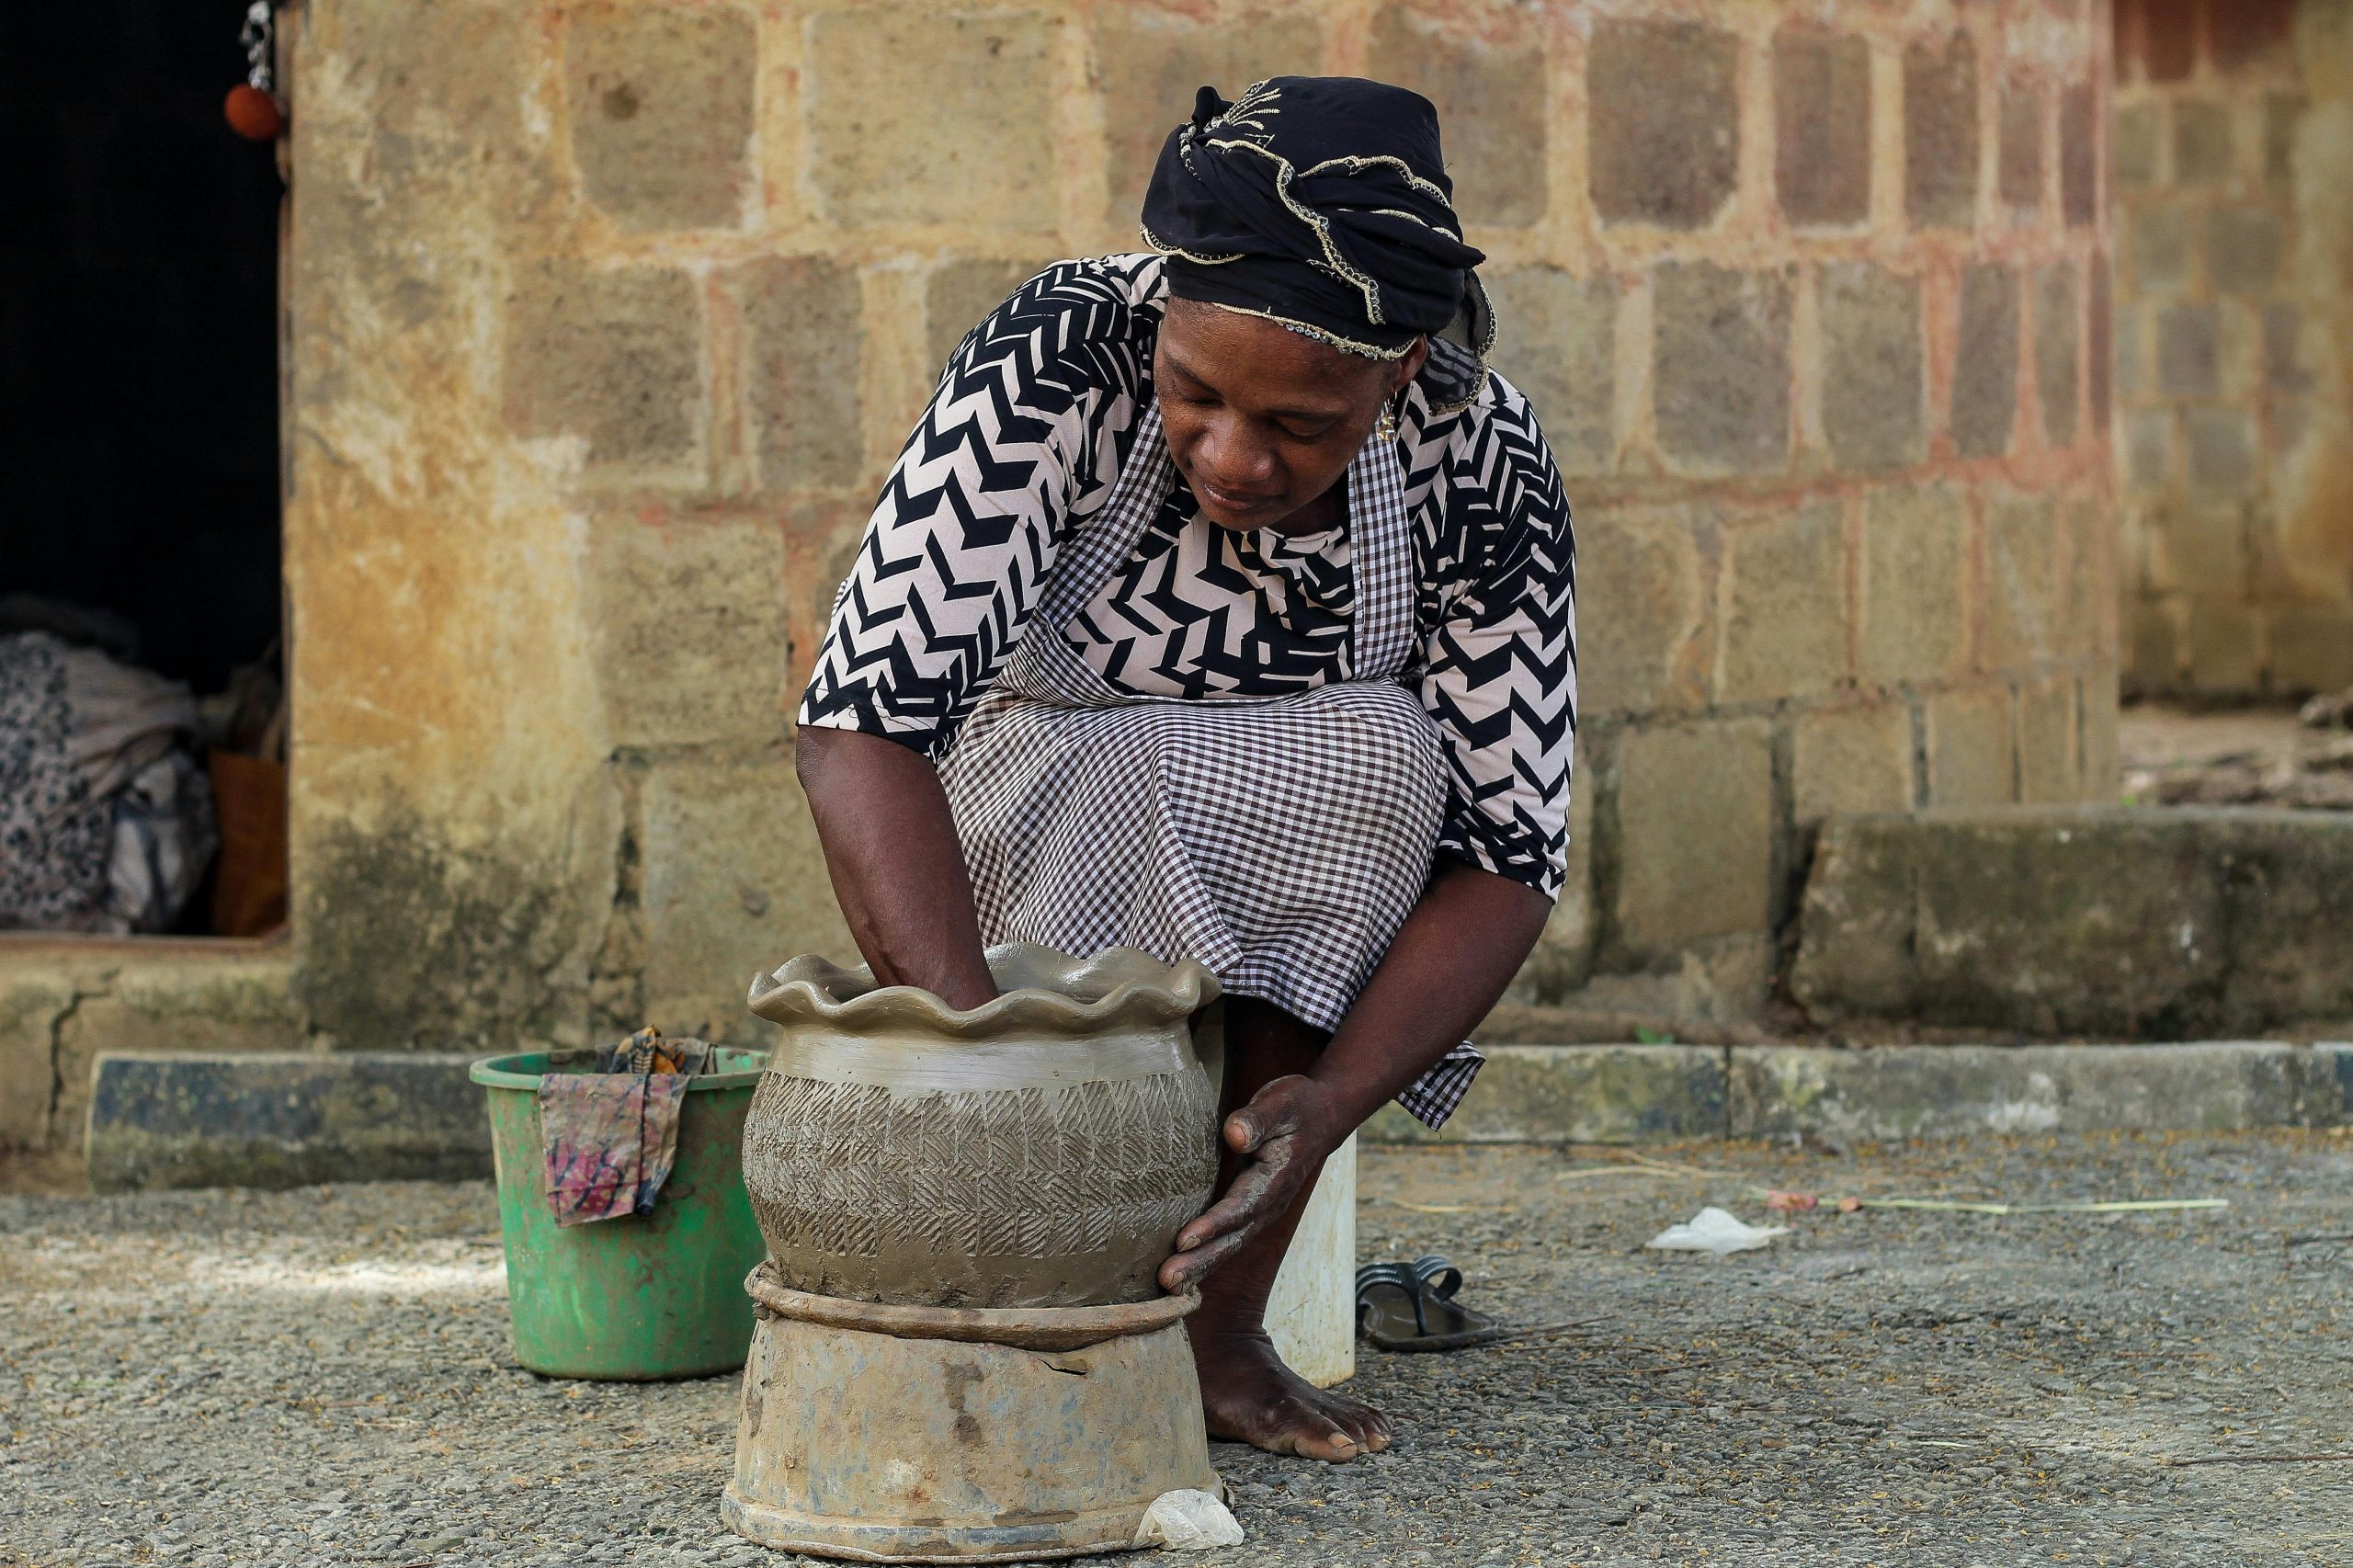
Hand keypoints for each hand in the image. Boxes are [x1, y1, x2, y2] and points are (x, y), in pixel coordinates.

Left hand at [1158, 1075, 1343, 1293]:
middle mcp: (1270, 1204)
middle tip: (1167, 1280)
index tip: (1183, 1240)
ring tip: (1167, 1285)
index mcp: (1276, 1180)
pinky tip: (1183, 1272)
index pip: (1241, 1207)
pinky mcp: (1251, 1211)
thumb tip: (1235, 1135)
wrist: (1322, 1117)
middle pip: (1233, 1238)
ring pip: (1229, 1245)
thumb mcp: (1280, 1102)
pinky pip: (1227, 1239)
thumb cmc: (1297, 1106)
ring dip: (1199, 1267)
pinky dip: (1205, 1258)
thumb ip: (1257, 1119)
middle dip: (1200, 1261)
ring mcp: (1262, 1211)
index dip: (1213, 1225)